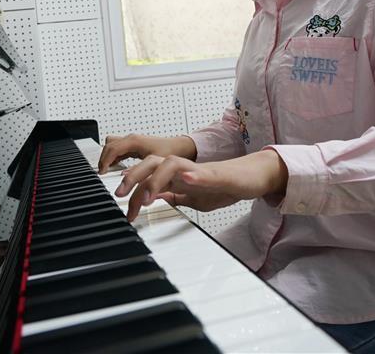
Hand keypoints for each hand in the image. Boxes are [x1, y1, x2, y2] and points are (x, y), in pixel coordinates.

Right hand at [98, 134, 196, 173]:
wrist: (181, 147)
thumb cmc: (171, 151)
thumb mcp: (154, 163)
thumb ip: (138, 170)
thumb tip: (124, 176)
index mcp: (134, 141)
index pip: (112, 148)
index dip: (105, 160)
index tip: (102, 172)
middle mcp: (131, 139)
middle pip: (109, 145)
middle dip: (103, 158)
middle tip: (101, 172)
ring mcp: (132, 142)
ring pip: (112, 145)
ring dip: (107, 156)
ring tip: (105, 170)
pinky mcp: (134, 146)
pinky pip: (118, 149)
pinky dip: (113, 157)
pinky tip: (114, 167)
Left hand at [115, 149, 287, 221]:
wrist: (253, 178)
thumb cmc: (225, 186)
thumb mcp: (193, 198)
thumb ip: (174, 196)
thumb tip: (155, 200)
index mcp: (175, 176)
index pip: (146, 176)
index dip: (131, 189)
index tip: (124, 210)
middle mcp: (183, 169)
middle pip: (150, 163)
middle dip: (132, 178)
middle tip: (121, 197)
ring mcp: (199, 170)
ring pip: (170, 164)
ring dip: (155, 179)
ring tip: (147, 196)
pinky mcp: (218, 174)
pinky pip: (203, 173)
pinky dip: (193, 176)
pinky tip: (185, 179)